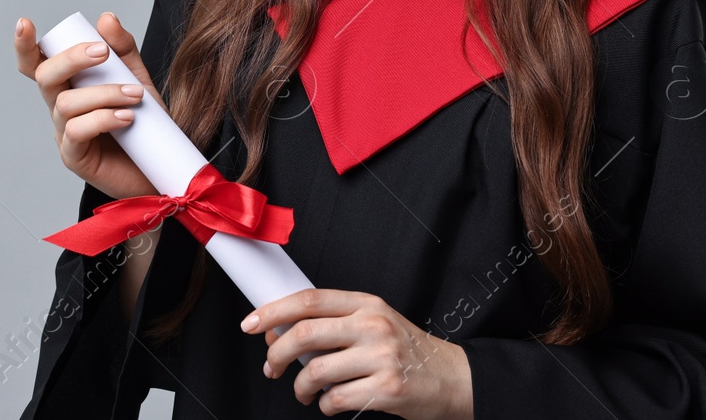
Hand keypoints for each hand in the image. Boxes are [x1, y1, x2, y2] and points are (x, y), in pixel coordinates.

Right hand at [14, 12, 166, 201]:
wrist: (160, 169)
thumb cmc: (145, 126)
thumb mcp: (137, 78)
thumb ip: (123, 50)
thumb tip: (106, 19)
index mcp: (70, 86)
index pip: (38, 64)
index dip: (25, 46)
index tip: (24, 24)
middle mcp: (61, 108)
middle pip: (45, 76)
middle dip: (71, 58)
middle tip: (102, 52)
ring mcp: (64, 133)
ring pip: (65, 104)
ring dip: (102, 94)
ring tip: (133, 96)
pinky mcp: (74, 157)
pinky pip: (77, 131)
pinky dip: (102, 119)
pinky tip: (126, 119)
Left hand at [241, 289, 472, 418]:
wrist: (454, 378)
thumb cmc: (407, 350)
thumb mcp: (374, 322)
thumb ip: (332, 323)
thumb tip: (277, 331)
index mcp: (366, 303)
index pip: (309, 300)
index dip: (273, 311)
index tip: (250, 323)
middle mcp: (373, 325)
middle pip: (305, 333)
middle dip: (277, 353)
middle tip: (271, 367)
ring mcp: (382, 357)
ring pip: (316, 371)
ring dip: (300, 387)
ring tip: (303, 392)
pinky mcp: (388, 389)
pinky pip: (336, 399)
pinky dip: (324, 405)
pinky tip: (328, 404)